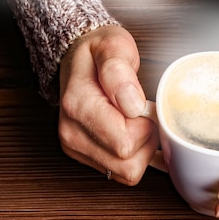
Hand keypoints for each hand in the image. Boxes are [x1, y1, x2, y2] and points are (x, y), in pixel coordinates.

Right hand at [58, 25, 158, 185]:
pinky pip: (120, 174)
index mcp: (78, 106)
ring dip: (141, 152)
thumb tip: (132, 105)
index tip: (144, 107)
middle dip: (146, 142)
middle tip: (143, 115)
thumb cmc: (97, 51)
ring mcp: (75, 147)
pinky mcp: (83, 156)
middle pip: (126, 164)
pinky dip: (135, 159)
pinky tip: (136, 138)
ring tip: (137, 124)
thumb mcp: (113, 46)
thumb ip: (119, 72)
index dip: (145, 128)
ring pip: (126, 173)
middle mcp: (72, 132)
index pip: (124, 143)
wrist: (77, 57)